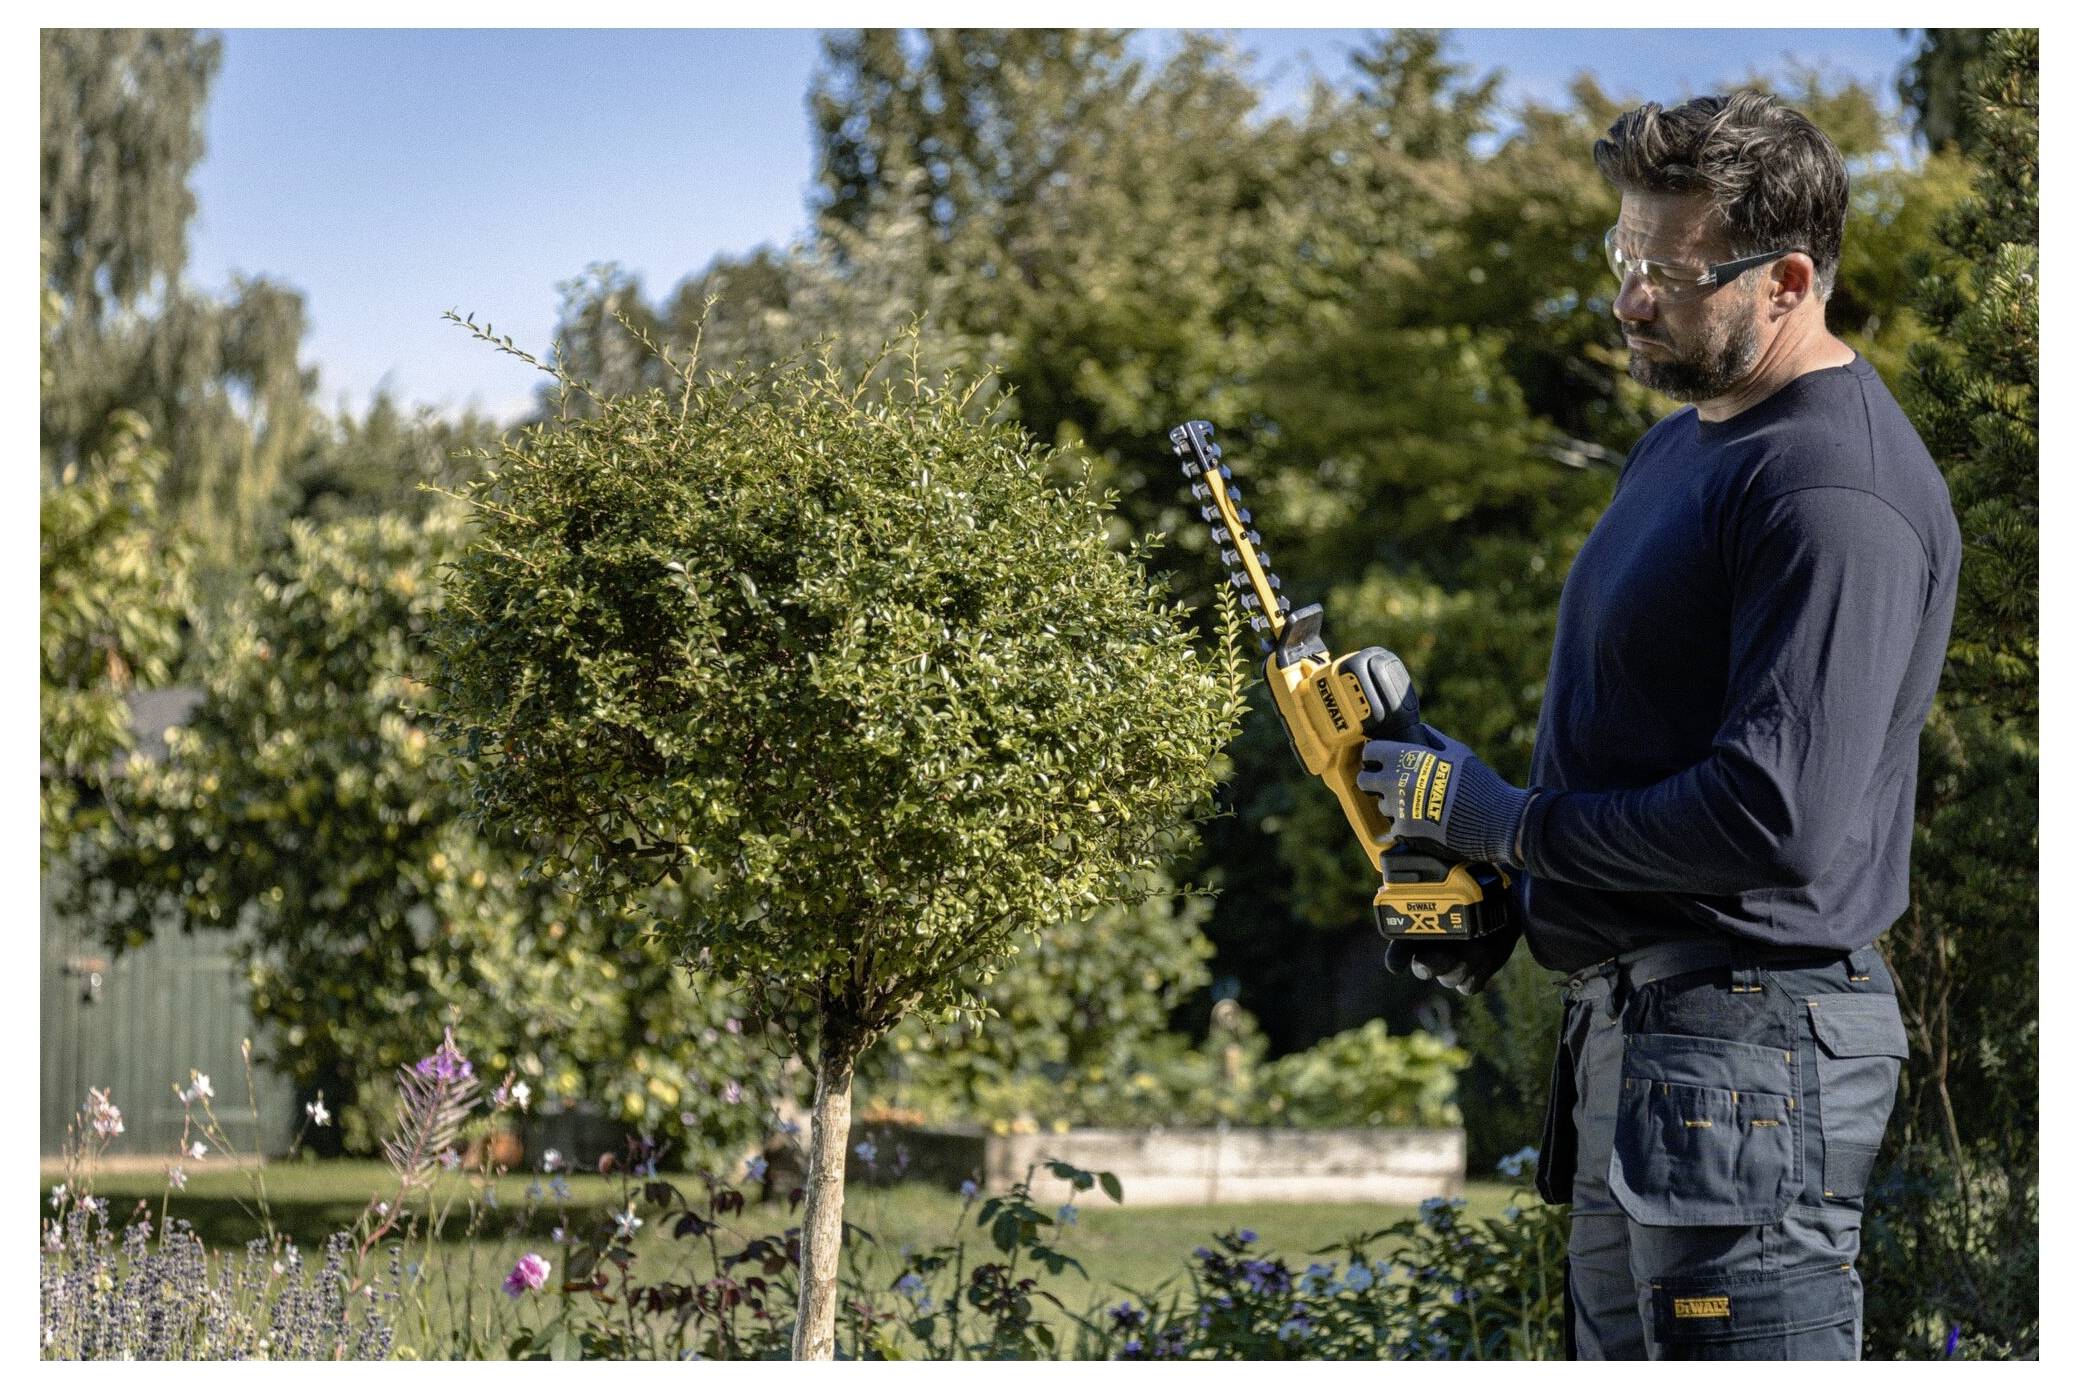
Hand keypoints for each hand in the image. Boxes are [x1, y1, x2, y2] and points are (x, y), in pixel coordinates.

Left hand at [1358, 724, 1534, 868]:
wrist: (1493, 820)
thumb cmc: (1478, 783)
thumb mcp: (1456, 751)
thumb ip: (1432, 739)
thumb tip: (1418, 731)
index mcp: (1406, 757)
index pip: (1370, 752)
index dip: (1376, 756)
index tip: (1382, 760)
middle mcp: (1395, 781)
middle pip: (1365, 780)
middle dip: (1374, 781)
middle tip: (1390, 783)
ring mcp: (1398, 808)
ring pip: (1380, 805)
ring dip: (1392, 804)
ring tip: (1416, 803)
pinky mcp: (1404, 831)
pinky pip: (1394, 826)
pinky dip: (1405, 824)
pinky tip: (1423, 820)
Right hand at [1383, 875, 1523, 995]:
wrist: (1505, 896)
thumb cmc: (1471, 881)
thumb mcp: (1455, 871)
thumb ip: (1437, 866)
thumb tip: (1413, 845)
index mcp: (1419, 925)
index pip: (1399, 945)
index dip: (1396, 956)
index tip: (1396, 963)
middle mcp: (1432, 948)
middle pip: (1422, 967)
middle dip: (1430, 964)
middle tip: (1443, 953)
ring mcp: (1453, 962)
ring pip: (1447, 978)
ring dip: (1461, 965)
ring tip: (1478, 946)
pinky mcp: (1475, 972)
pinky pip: (1468, 986)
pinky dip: (1476, 975)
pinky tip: (1485, 955)